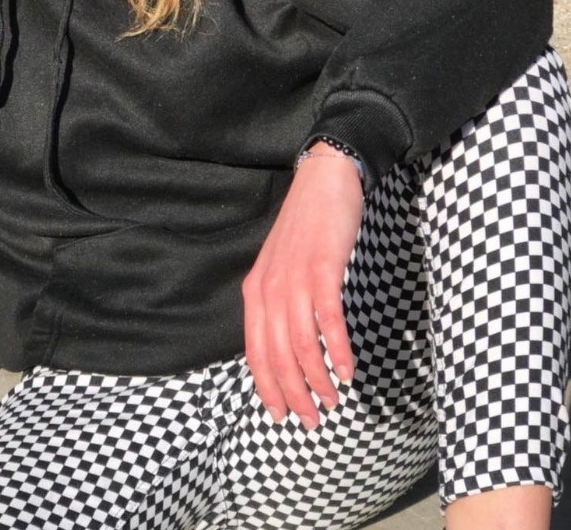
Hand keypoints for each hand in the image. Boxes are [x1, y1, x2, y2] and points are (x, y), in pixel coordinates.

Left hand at [242, 144, 363, 428]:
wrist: (324, 180)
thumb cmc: (307, 227)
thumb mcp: (281, 267)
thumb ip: (279, 302)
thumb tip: (288, 345)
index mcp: (256, 289)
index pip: (255, 349)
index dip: (266, 386)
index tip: (281, 414)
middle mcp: (270, 287)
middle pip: (276, 353)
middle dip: (292, 393)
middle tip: (311, 420)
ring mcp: (295, 278)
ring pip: (299, 342)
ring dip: (315, 378)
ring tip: (331, 401)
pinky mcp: (322, 269)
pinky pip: (326, 319)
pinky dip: (335, 348)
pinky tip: (345, 369)